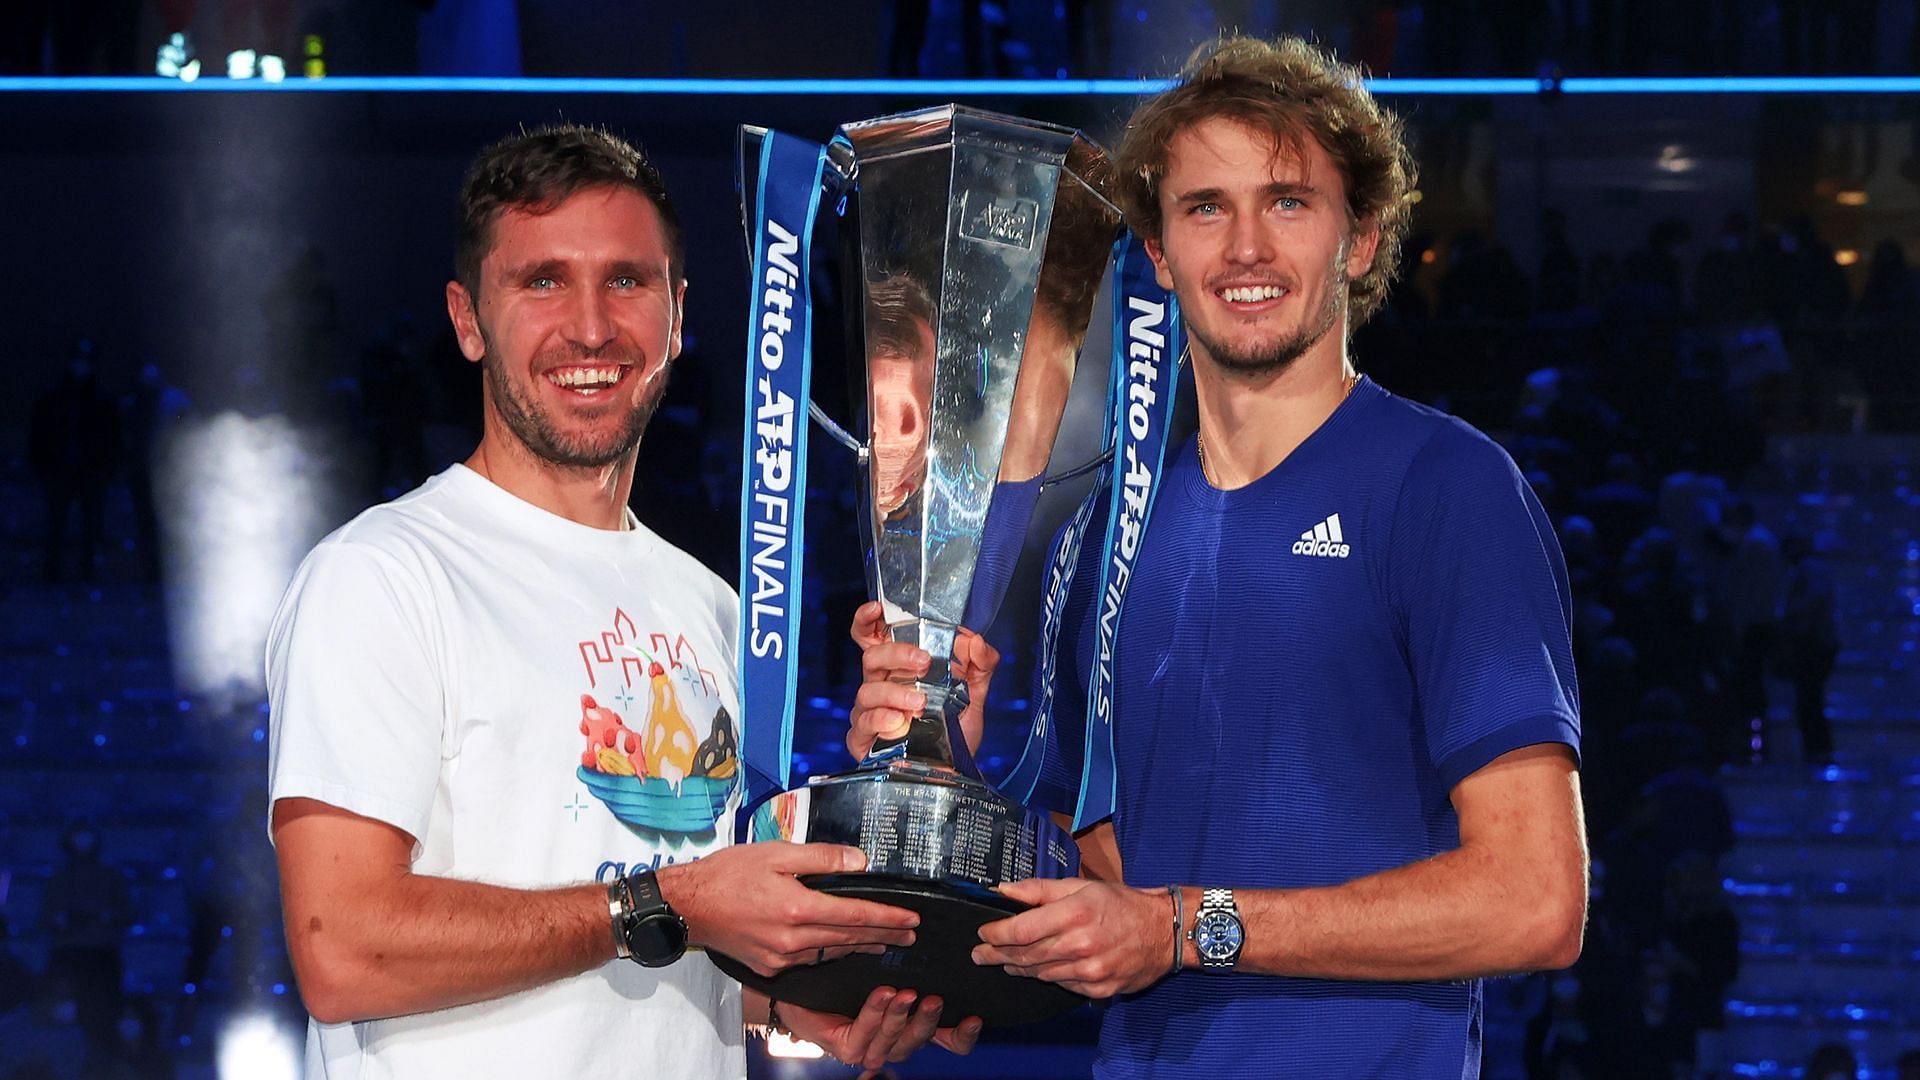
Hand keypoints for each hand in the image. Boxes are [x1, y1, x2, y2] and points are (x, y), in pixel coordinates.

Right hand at [659, 842, 918, 976]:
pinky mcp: (768, 967)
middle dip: (884, 936)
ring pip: (830, 952)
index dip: (889, 918)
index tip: (913, 920)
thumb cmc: (728, 874)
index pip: (856, 916)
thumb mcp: (776, 853)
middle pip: (850, 939)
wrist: (687, 906)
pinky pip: (809, 960)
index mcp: (798, 909)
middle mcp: (793, 940)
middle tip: (910, 935)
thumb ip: (821, 858)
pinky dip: (829, 952)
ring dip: (860, 947)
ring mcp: (780, 958)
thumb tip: (860, 861)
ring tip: (884, 942)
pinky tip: (840, 947)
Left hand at [777, 986, 981, 1077]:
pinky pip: (865, 1034)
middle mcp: (895, 1041)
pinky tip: (880, 994)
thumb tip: (945, 948)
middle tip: (933, 999)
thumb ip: (917, 968)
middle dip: (928, 1021)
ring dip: (900, 1018)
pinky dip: (874, 1013)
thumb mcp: (890, 970)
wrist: (801, 988)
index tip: (974, 1018)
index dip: (963, 1035)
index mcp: (911, 1025)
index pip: (948, 1041)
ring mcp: (870, 1048)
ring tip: (905, 994)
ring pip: (894, 1041)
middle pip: (922, 1041)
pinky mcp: (847, 1048)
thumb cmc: (846, 979)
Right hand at [847, 600, 997, 759]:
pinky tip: (900, 723)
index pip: (872, 637)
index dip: (866, 620)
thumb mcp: (974, 694)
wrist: (954, 769)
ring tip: (920, 703)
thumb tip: (976, 642)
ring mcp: (869, 712)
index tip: (877, 609)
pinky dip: (882, 720)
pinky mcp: (864, 739)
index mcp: (899, 668)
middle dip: (896, 654)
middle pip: (871, 657)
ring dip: (895, 693)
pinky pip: (863, 724)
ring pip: (867, 691)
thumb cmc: (954, 728)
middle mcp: (880, 685)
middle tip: (923, 661)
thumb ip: (982, 665)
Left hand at [972, 878, 1174, 998]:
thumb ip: (1039, 889)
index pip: (1022, 929)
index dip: (996, 933)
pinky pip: (1062, 985)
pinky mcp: (1098, 989)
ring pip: (1041, 973)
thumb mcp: (1082, 885)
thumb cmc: (1122, 904)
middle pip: (1026, 954)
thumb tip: (1003, 890)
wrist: (1164, 932)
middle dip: (997, 954)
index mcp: (1075, 913)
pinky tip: (1038, 970)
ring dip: (1018, 967)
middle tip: (979, 954)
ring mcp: (1090, 971)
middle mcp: (1080, 945)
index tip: (982, 933)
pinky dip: (1047, 977)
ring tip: (1004, 961)